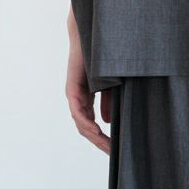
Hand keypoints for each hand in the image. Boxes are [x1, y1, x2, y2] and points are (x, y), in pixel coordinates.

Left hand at [65, 8, 110, 153]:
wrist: (91, 34)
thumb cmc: (102, 55)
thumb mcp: (111, 83)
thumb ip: (110, 99)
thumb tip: (109, 121)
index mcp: (87, 98)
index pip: (93, 124)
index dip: (103, 138)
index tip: (116, 149)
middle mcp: (78, 99)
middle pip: (86, 128)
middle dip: (100, 142)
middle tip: (113, 153)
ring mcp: (74, 95)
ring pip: (81, 123)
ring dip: (94, 136)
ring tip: (108, 145)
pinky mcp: (73, 88)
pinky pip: (78, 111)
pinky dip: (86, 122)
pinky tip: (97, 129)